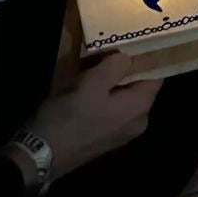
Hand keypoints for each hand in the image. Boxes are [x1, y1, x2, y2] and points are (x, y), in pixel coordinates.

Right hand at [25, 52, 159, 180]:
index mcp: (139, 108)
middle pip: (138, 87)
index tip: (132, 42)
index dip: (145, 58)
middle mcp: (137, 122)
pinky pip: (111, 110)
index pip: (156, 76)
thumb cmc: (70, 116)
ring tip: (92, 67)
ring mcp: (121, 133)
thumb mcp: (92, 83)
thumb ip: (116, 66)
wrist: (42, 154)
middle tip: (108, 51)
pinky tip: (84, 88)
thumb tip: (127, 58)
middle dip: (125, 69)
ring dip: (110, 83)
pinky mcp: (105, 138)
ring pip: (122, 98)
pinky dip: (102, 97)